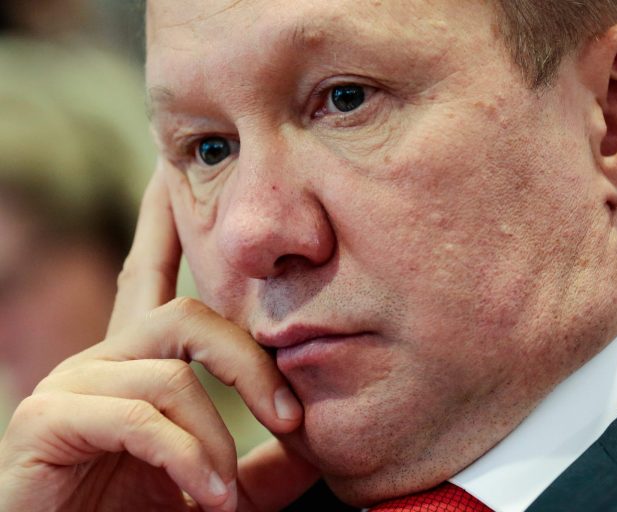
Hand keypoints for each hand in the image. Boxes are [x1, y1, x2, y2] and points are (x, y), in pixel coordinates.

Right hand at [0, 170, 318, 511]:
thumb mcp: (219, 485)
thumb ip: (265, 465)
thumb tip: (318, 442)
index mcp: (138, 366)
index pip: (151, 274)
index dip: (160, 221)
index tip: (169, 172)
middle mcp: (102, 360)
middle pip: (188, 315)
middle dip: (248, 362)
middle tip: (292, 419)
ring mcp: (71, 385)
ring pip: (170, 374)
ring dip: (215, 438)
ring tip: (226, 495)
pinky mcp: (47, 420)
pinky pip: (138, 416)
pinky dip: (185, 457)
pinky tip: (202, 495)